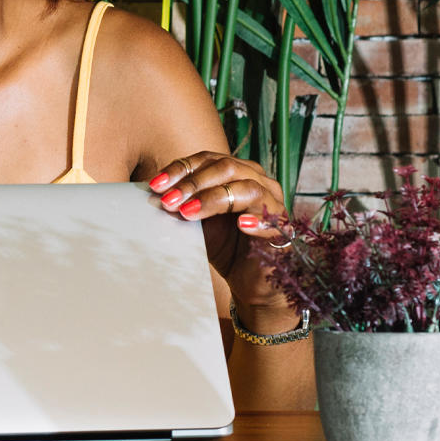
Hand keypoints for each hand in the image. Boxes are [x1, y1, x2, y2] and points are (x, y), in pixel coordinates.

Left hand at [147, 151, 289, 309]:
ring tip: (188, 213)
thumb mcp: (198, 222)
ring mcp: (274, 203)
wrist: (249, 280)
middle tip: (168, 200)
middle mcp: (258, 181)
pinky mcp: (284, 228)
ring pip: (247, 187)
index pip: (207, 160)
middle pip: (226, 167)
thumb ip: (183, 205)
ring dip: (213, 199)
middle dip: (193, 183)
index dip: (180, 169)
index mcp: (237, 173)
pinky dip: (255, 220)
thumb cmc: (225, 246)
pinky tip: (240, 226)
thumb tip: (156, 194)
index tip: (155, 184)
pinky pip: (271, 218)